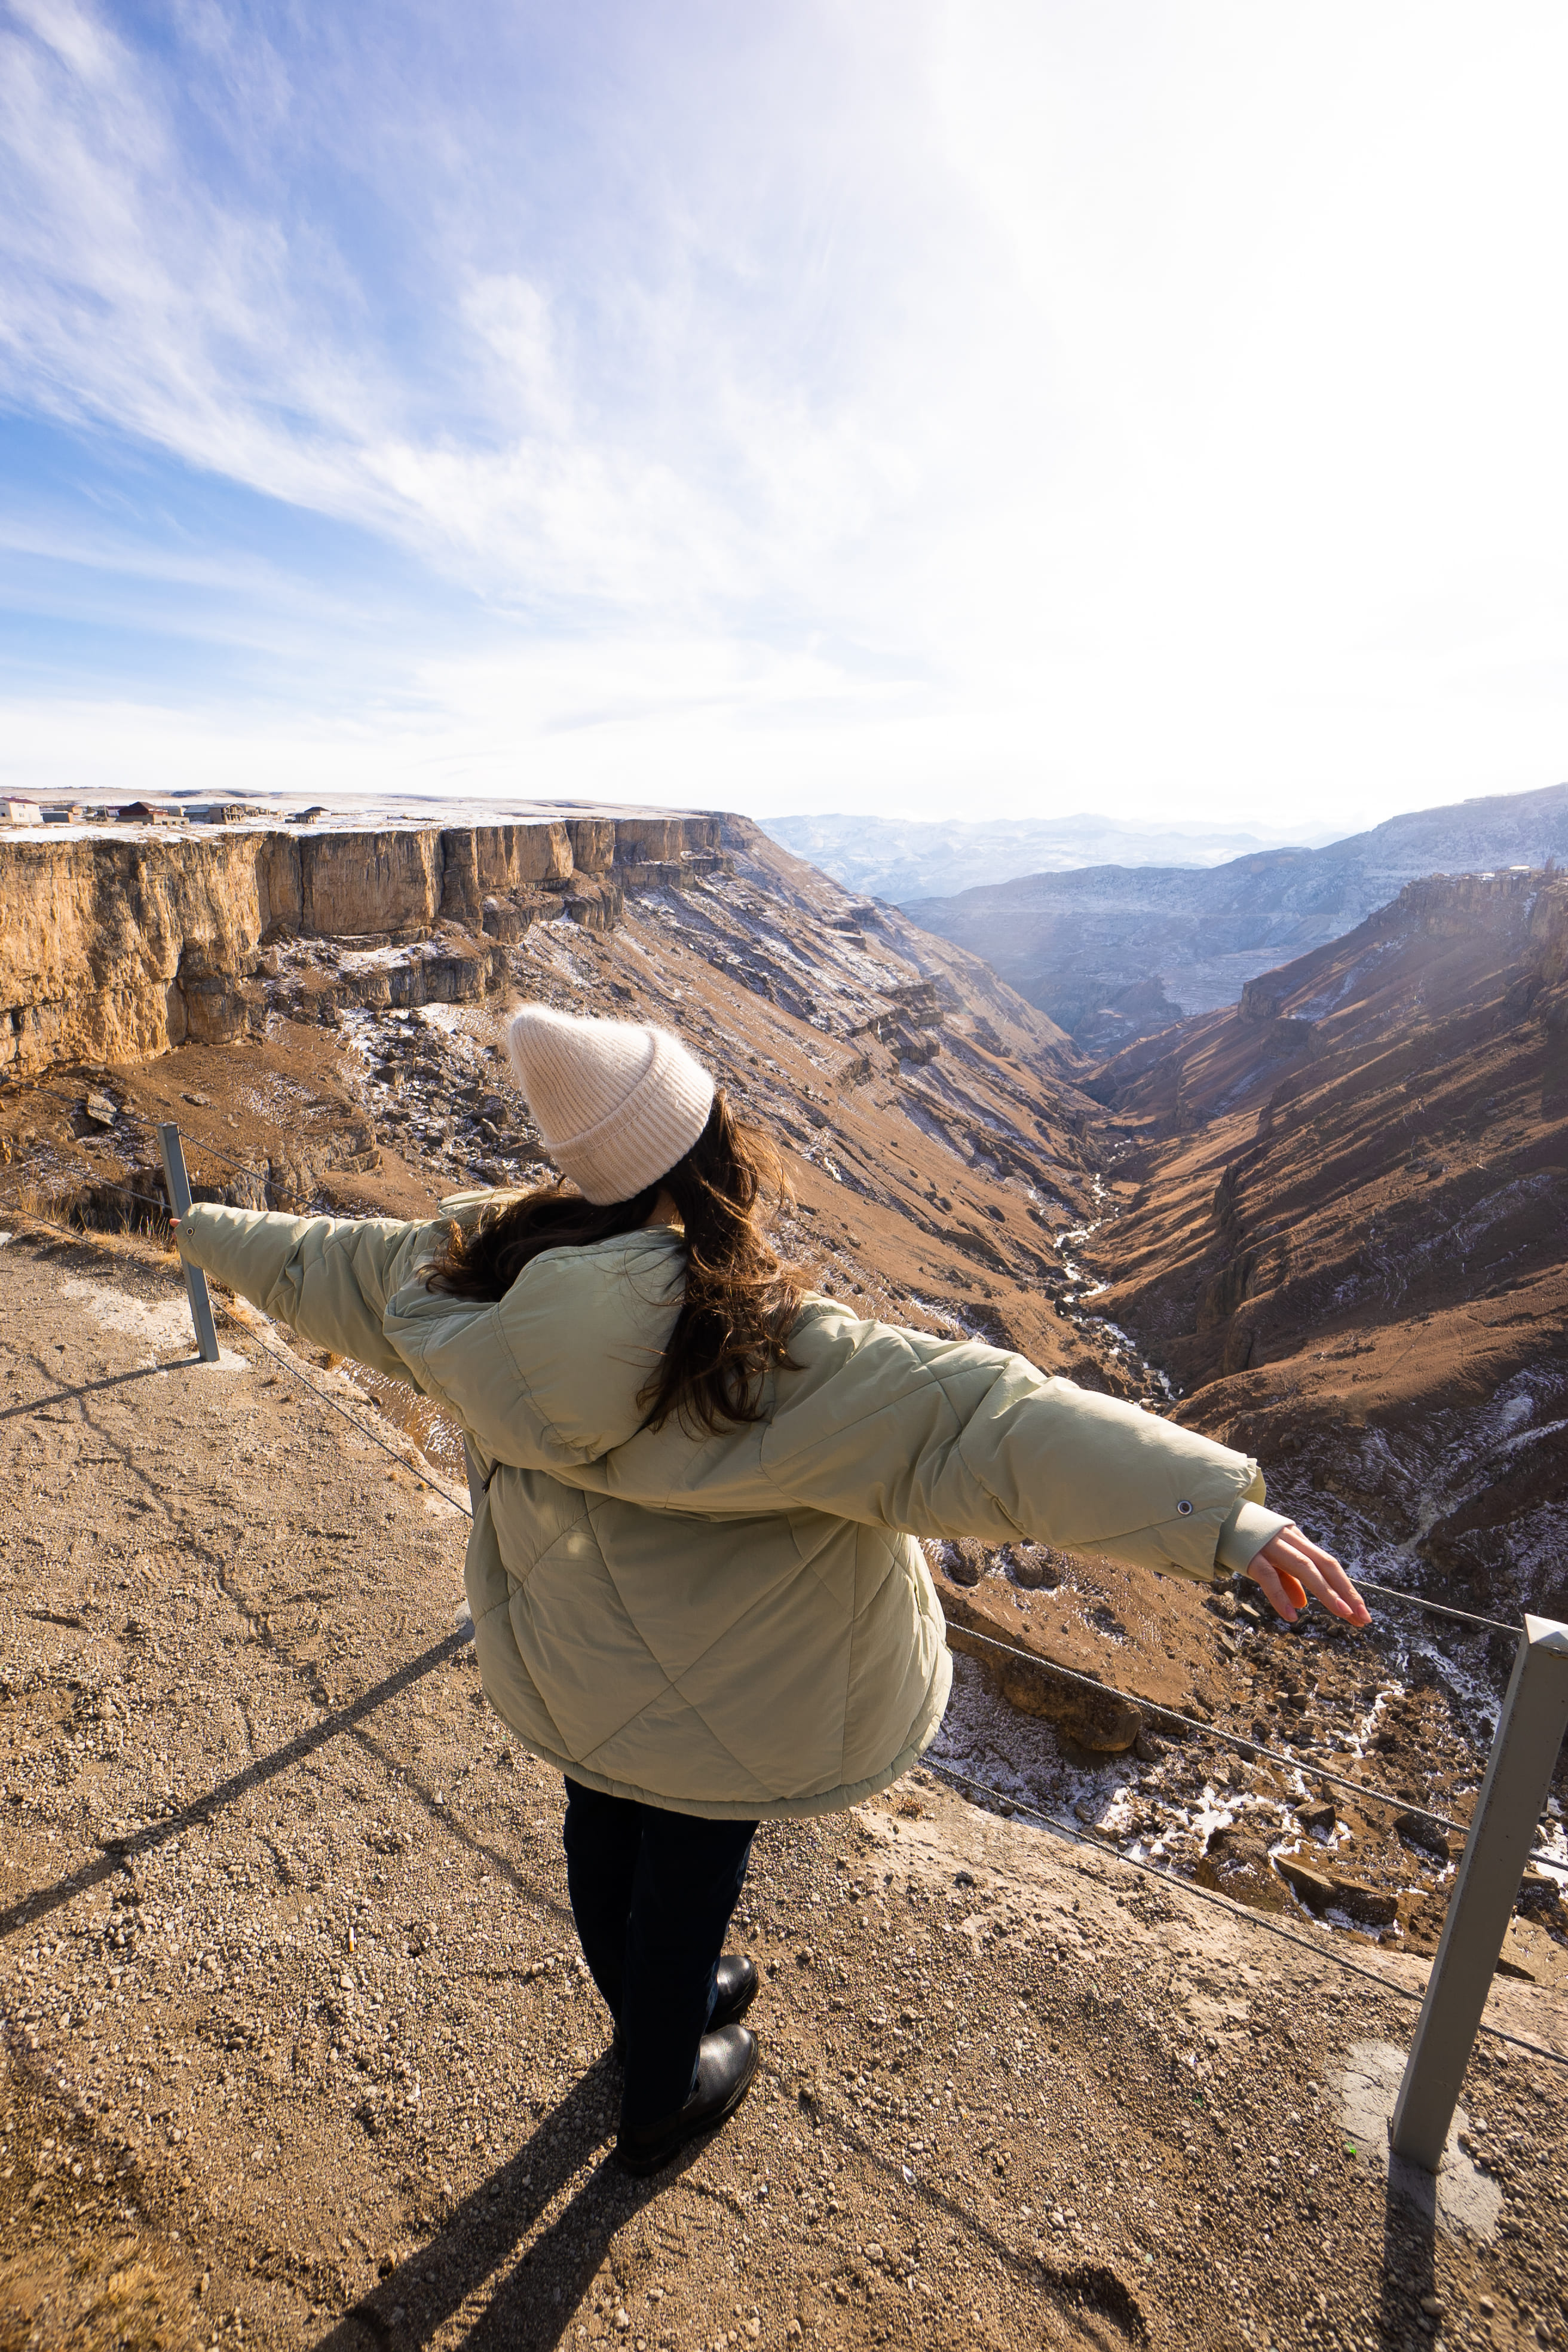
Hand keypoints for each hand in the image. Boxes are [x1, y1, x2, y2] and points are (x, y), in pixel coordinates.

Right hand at [1246, 1527, 1369, 1627]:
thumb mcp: (1273, 1559)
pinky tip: (1291, 1615)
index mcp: (1298, 1541)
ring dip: (1325, 1591)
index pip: (1329, 1565)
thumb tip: (1301, 1605)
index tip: (1362, 1613)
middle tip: (1362, 1618)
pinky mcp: (1250, 1554)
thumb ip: (1288, 1581)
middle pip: (1324, 1565)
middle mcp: (1290, 1540)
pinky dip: (1280, 1596)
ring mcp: (1271, 1546)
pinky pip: (1269, 1577)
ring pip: (1304, 1567)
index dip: (1347, 1588)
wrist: (1217, 1515)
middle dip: (1346, 1592)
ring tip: (1342, 1613)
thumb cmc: (1248, 1540)